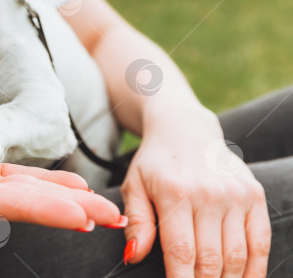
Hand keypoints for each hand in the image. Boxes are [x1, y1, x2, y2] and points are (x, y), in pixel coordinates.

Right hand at [0, 123, 123, 243]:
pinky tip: (69, 186)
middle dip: (68, 210)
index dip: (38, 209)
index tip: (79, 217)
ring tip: (104, 207)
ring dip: (64, 199)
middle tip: (114, 217)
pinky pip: (11, 178)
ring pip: (23, 193)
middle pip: (22, 204)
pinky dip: (41, 181)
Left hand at [122, 105, 270, 276]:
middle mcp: (209, 194)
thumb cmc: (154, 163)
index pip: (181, 252)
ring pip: (236, 256)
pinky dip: (255, 269)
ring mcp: (236, 195)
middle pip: (210, 260)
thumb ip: (137, 223)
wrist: (185, 129)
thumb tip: (133, 257)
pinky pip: (260, 242)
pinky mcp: (255, 196)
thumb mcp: (134, 186)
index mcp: (175, 193)